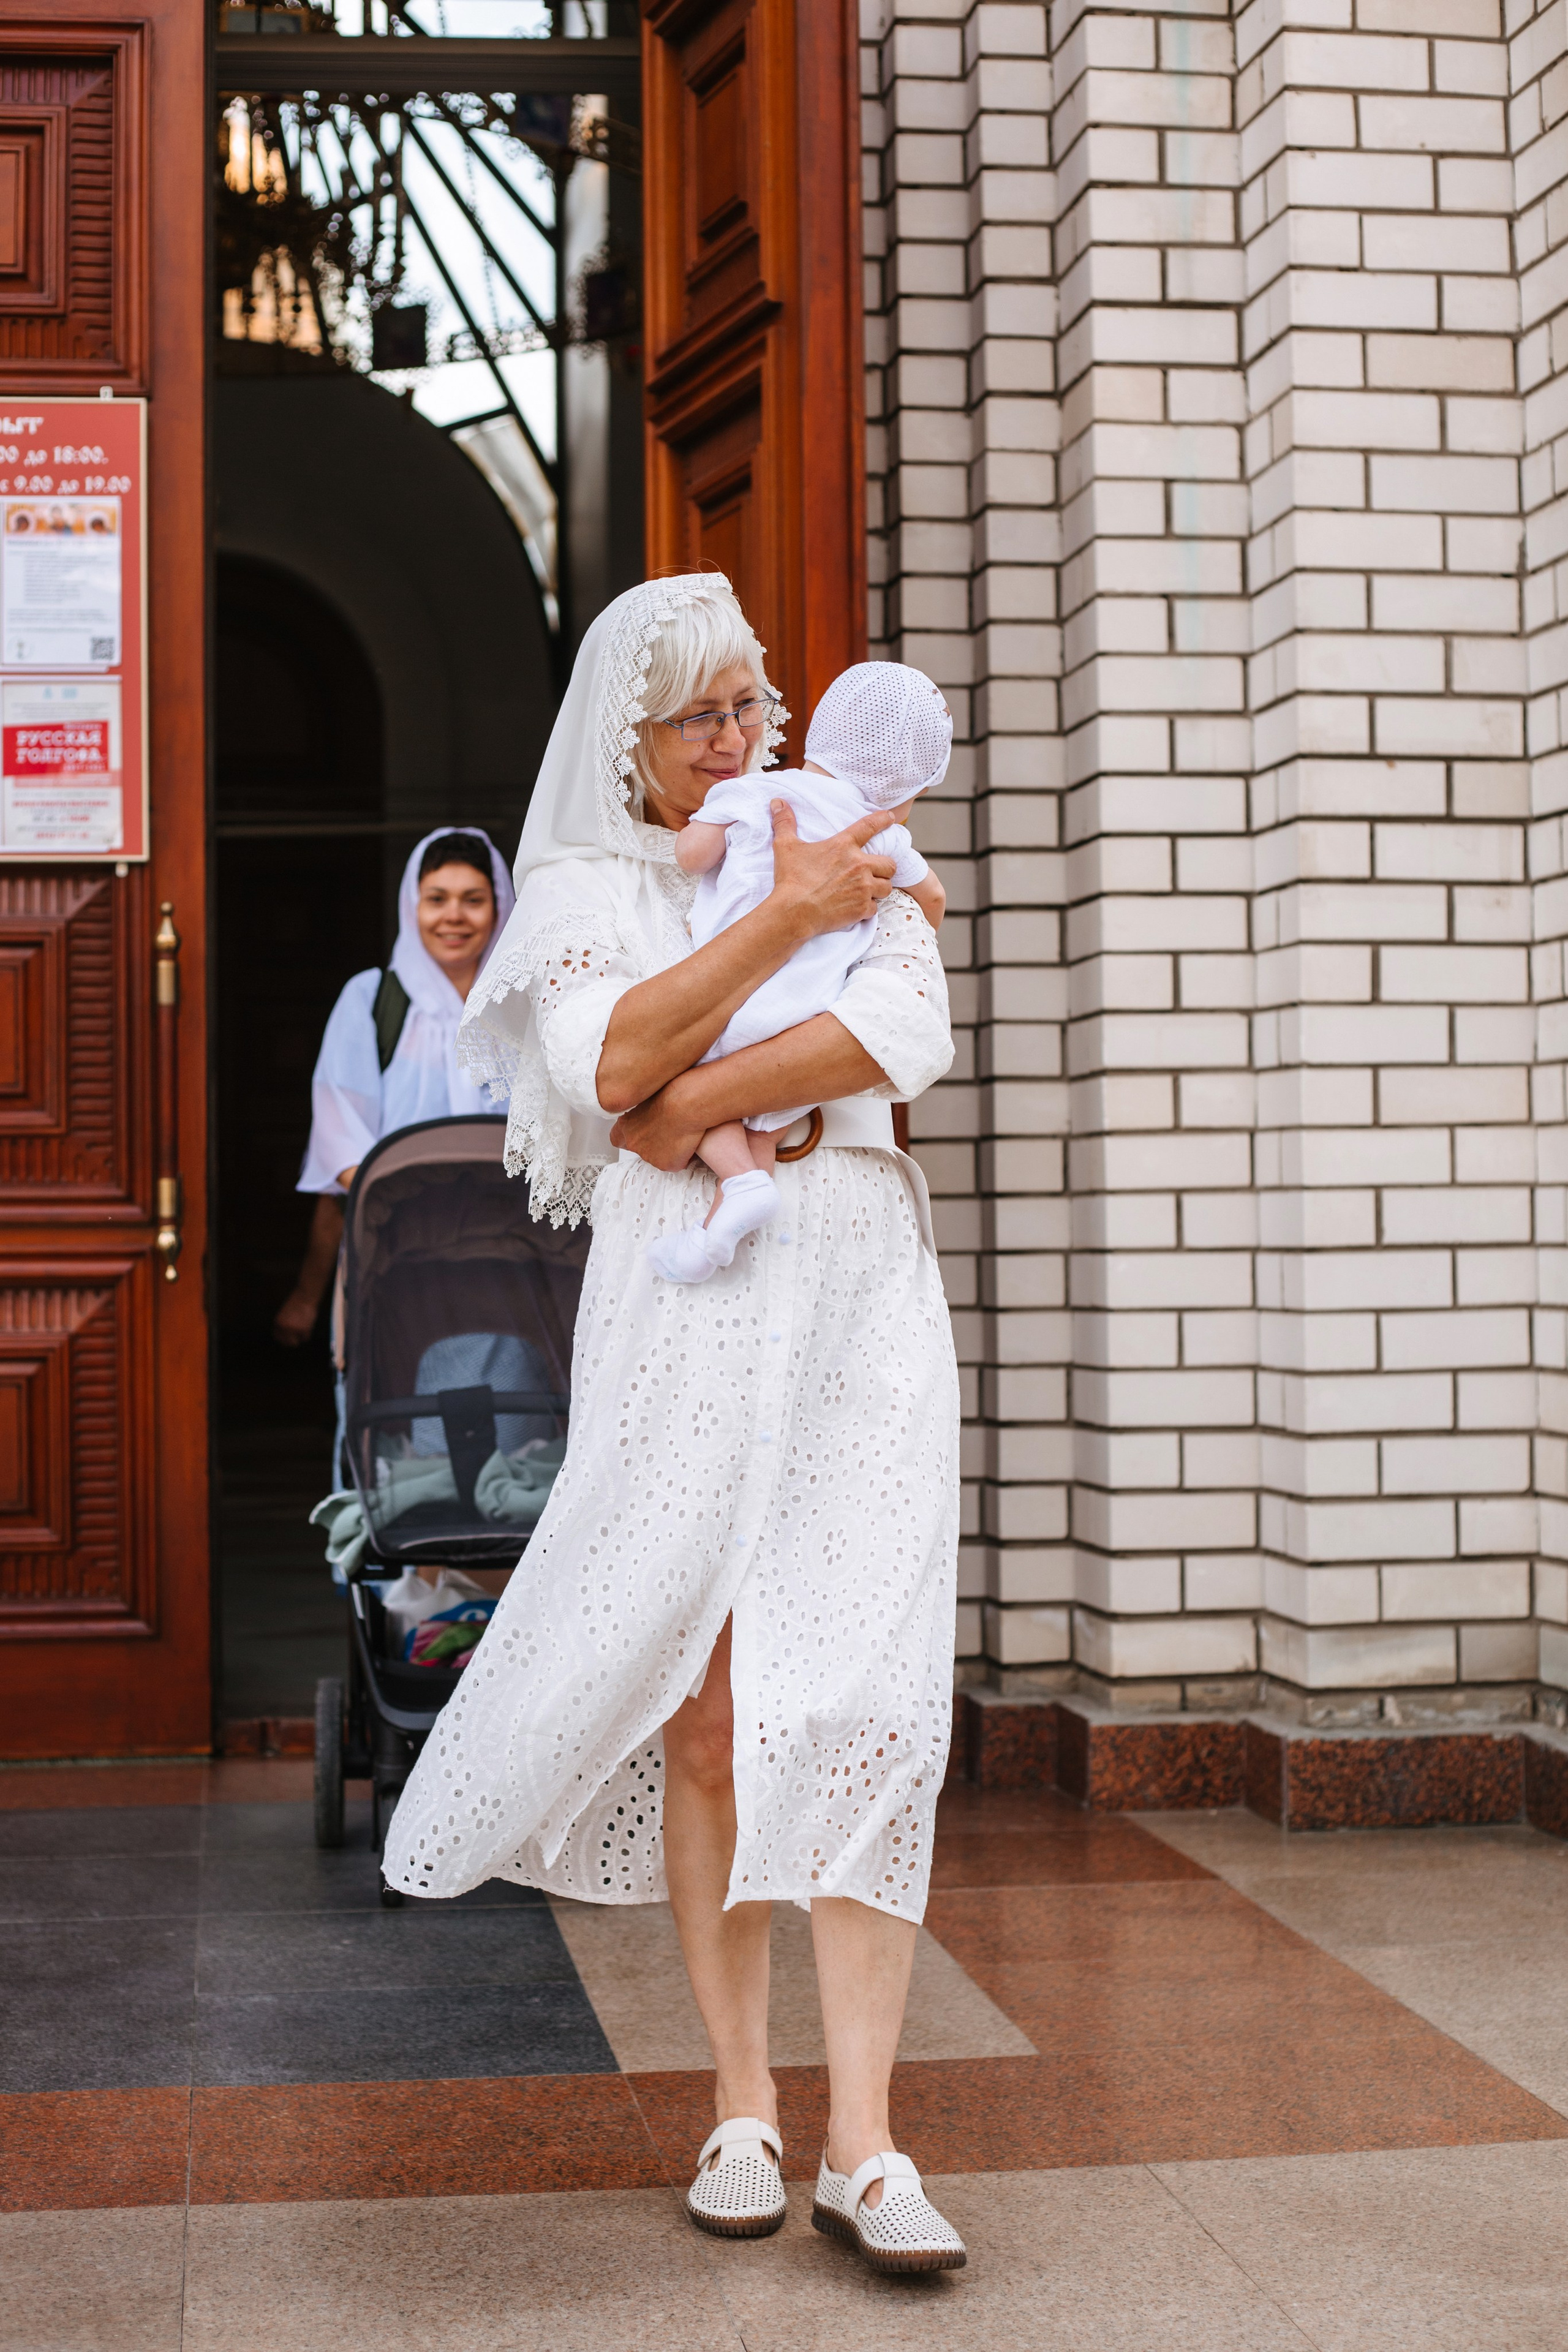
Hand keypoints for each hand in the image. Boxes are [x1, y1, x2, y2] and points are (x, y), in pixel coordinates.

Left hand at [273, 1289, 318, 1347]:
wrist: (305, 1296)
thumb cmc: (297, 1303)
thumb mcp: (285, 1314)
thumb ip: (285, 1324)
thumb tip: (288, 1336)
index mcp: (277, 1323)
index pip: (277, 1336)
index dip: (283, 1339)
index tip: (289, 1339)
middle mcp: (284, 1327)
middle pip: (288, 1343)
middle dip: (293, 1341)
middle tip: (298, 1339)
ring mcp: (293, 1329)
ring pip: (298, 1341)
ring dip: (301, 1336)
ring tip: (305, 1326)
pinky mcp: (303, 1329)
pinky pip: (306, 1338)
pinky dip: (308, 1333)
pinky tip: (308, 1324)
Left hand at [610, 1078, 708, 1170]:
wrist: (685, 1104)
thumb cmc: (669, 1094)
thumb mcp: (647, 1098)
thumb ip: (643, 1113)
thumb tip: (652, 1116)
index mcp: (625, 1126)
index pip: (617, 1139)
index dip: (628, 1138)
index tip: (636, 1134)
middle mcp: (634, 1142)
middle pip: (639, 1149)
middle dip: (649, 1143)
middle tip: (663, 1133)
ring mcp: (649, 1156)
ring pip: (657, 1157)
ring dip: (666, 1149)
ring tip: (679, 1133)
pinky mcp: (666, 1164)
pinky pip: (675, 1162)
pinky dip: (682, 1155)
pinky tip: (687, 1141)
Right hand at [768, 802, 894, 939]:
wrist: (794, 911)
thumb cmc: (791, 879)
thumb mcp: (785, 847)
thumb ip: (785, 823)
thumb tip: (777, 802)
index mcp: (843, 846)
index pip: (869, 826)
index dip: (882, 820)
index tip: (891, 818)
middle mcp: (859, 865)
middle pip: (890, 864)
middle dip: (885, 868)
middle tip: (876, 871)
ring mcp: (863, 888)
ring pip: (887, 887)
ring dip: (879, 889)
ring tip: (870, 890)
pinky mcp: (861, 908)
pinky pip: (875, 908)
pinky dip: (868, 909)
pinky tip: (858, 908)